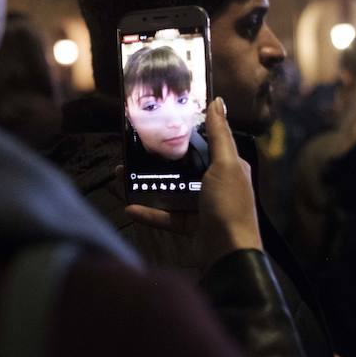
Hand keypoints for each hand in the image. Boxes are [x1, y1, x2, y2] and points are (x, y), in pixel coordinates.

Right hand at [126, 97, 261, 269]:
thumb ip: (220, 135)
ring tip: (124, 174)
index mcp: (228, 166)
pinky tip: (130, 206)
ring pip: (171, 189)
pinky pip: (166, 215)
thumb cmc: (231, 206)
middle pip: (184, 166)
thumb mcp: (226, 164)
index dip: (187, 131)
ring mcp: (203, 206)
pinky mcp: (191, 225)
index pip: (208, 142)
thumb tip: (218, 101)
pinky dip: (149, 212)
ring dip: (148, 183)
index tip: (162, 121)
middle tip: (136, 148)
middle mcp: (216, 184)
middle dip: (160, 159)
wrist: (229, 255)